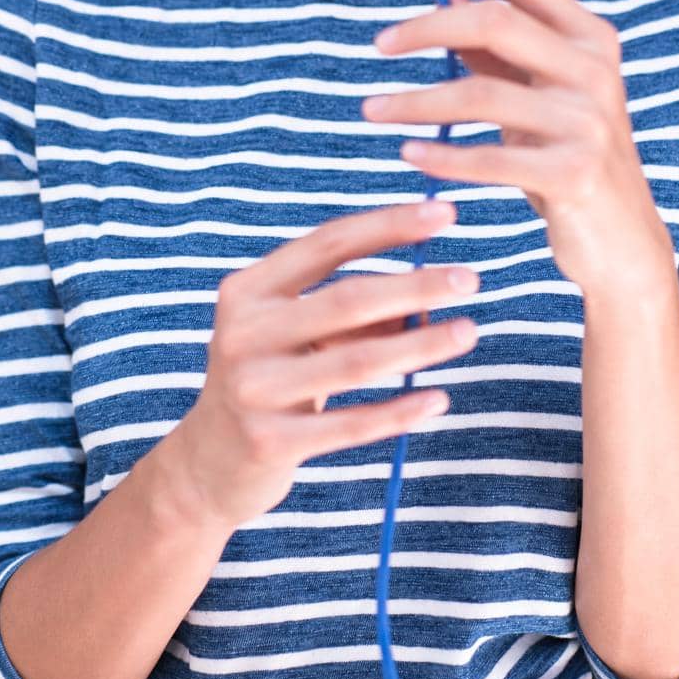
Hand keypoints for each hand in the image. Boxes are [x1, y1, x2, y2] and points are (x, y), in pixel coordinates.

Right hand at [161, 198, 480, 531]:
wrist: (208, 463)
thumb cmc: (268, 378)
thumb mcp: (293, 333)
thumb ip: (351, 310)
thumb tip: (429, 292)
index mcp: (248, 289)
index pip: (328, 244)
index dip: (389, 226)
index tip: (444, 214)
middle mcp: (243, 331)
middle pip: (348, 298)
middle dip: (417, 285)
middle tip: (470, 279)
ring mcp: (253, 388)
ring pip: (357, 360)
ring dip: (421, 345)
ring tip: (468, 332)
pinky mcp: (269, 441)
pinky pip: (351, 424)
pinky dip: (400, 411)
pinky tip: (438, 399)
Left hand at [365, 0, 676, 298]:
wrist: (623, 241)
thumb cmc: (571, 157)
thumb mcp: (544, 94)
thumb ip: (503, 50)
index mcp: (590, 37)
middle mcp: (595, 69)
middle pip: (495, 22)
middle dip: (427, 27)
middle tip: (378, 42)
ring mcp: (588, 120)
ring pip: (480, 93)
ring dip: (415, 101)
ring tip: (371, 110)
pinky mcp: (574, 172)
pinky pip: (490, 157)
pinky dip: (443, 155)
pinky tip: (410, 154)